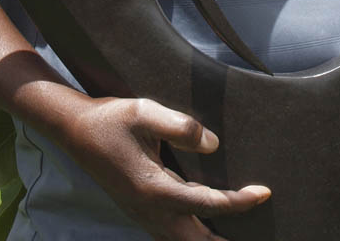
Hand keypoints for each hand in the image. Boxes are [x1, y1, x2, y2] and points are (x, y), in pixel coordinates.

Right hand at [54, 94, 269, 239]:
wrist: (76, 131)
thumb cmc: (112, 118)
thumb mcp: (145, 111)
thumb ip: (181, 126)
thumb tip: (214, 145)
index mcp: (154, 188)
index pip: (207, 204)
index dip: (238, 202)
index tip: (263, 193)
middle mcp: (149, 210)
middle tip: (257, 235)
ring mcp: (142, 214)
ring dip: (207, 240)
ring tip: (232, 235)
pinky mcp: (139, 210)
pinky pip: (170, 233)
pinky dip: (192, 235)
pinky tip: (203, 224)